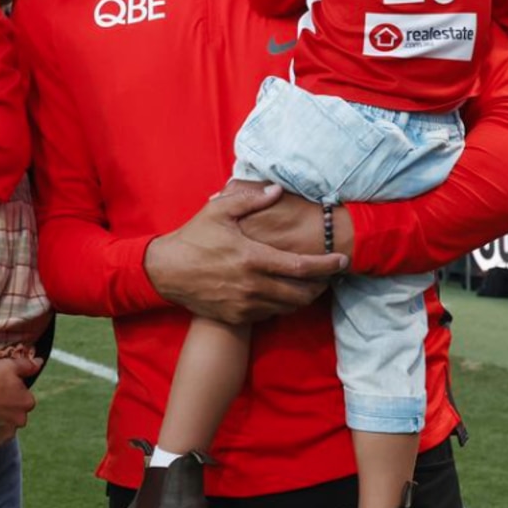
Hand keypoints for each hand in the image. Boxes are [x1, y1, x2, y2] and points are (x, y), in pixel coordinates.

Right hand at [0, 358, 40, 445]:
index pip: (25, 399)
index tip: (0, 390)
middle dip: (7, 410)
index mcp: (27, 401)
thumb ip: (26, 366)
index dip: (12, 394)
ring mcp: (8, 432)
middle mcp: (21, 419)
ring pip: (6, 426)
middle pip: (16, 415)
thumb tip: (40, 362)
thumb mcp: (8, 366)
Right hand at [144, 183, 346, 325]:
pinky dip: (282, 305)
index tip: (342, 261)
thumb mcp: (218, 211)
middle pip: (301, 294)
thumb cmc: (193, 238)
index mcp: (253, 258)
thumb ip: (249, 199)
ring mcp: (244, 305)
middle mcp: (252, 286)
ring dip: (304, 297)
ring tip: (311, 284)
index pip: (301, 267)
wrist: (165, 272)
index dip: (327, 266)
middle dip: (321, 286)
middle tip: (330, 275)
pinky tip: (282, 293)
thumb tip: (276, 190)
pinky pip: (269, 315)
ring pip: (288, 307)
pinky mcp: (236, 317)